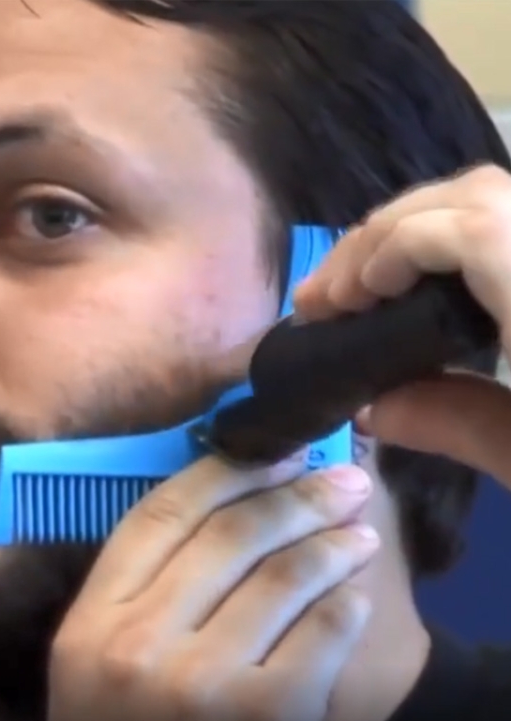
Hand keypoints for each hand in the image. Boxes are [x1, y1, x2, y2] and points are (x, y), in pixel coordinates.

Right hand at [47, 455, 377, 720]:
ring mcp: (201, 686)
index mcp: (90, 622)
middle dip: (296, 495)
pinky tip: (355, 597)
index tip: (276, 452)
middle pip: (230, 535)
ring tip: (359, 533)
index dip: (226, 471)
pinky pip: (321, 636)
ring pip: (283, 576)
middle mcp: (138, 645)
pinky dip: (345, 607)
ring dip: (333, 544)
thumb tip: (222, 503)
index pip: (162, 513)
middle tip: (340, 480)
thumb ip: (140, 591)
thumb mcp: (99, 663)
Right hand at [294, 165, 510, 488]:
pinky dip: (447, 239)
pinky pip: (499, 218)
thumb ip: (462, 426)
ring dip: (408, 232)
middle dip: (381, 235)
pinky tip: (419, 285)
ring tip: (359, 288)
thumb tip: (374, 407)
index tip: (347, 303)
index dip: (395, 249)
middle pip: (472, 194)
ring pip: (486, 195)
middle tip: (327, 296)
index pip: (473, 228)